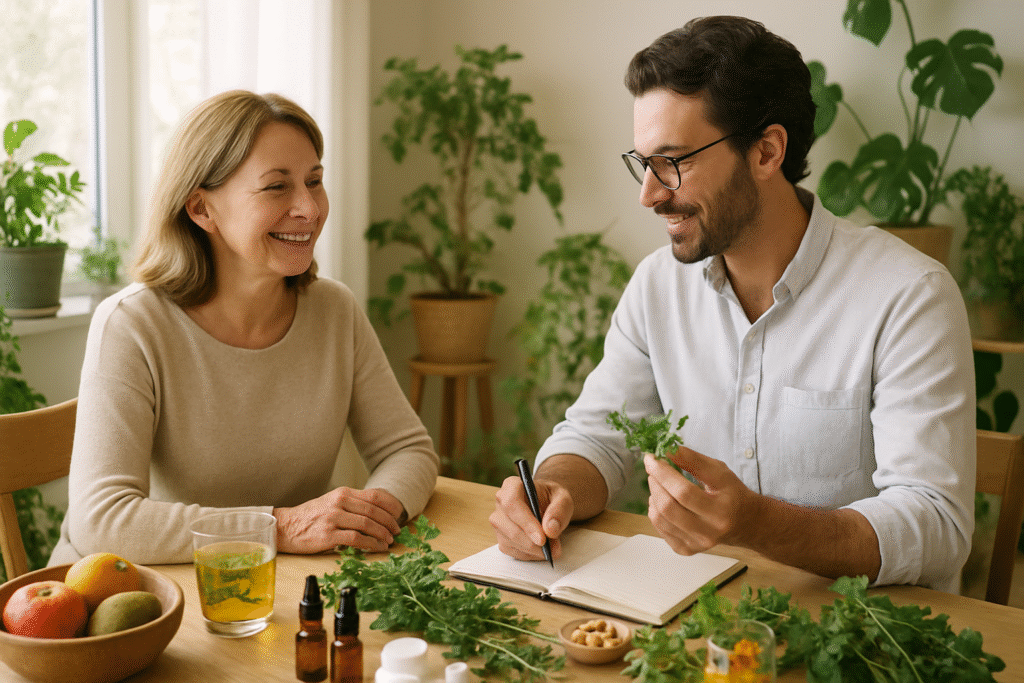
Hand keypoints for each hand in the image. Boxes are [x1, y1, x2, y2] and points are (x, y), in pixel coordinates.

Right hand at [274, 487, 404, 553]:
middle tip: (397, 532)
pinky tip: (377, 548)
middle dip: (389, 523)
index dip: (391, 507)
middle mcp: (340, 502)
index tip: (399, 517)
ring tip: (388, 541)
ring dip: (382, 534)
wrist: (286, 526)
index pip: (375, 496)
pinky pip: (356, 539)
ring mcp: (334, 518)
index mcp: (343, 493)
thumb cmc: (311, 517)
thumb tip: (377, 511)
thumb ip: (352, 504)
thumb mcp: (332, 503)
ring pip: (368, 524)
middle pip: (374, 511)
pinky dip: (371, 544)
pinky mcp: (328, 535)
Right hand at [489, 475, 572, 561]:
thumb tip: (550, 529)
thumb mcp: (563, 498)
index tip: (542, 538)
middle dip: (532, 542)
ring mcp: (499, 521)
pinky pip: (512, 551)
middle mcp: (501, 502)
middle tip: (553, 549)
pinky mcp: (501, 537)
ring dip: (533, 550)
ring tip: (552, 549)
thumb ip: (559, 510)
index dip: (526, 523)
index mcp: (512, 486)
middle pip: (509, 527)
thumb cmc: (552, 499)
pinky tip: (541, 550)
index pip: (512, 503)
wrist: (547, 506)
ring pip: (510, 541)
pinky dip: (529, 555)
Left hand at [645, 447, 758, 554]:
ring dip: (653, 495)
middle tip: (654, 469)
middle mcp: (708, 533)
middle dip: (655, 483)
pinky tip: (663, 501)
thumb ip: (693, 460)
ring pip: (660, 518)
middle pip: (668, 506)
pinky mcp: (685, 549)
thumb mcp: (720, 472)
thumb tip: (666, 450)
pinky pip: (659, 528)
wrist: (745, 524)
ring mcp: (695, 544)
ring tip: (658, 484)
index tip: (651, 458)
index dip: (663, 473)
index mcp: (720, 511)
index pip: (683, 492)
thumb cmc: (732, 494)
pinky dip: (655, 510)